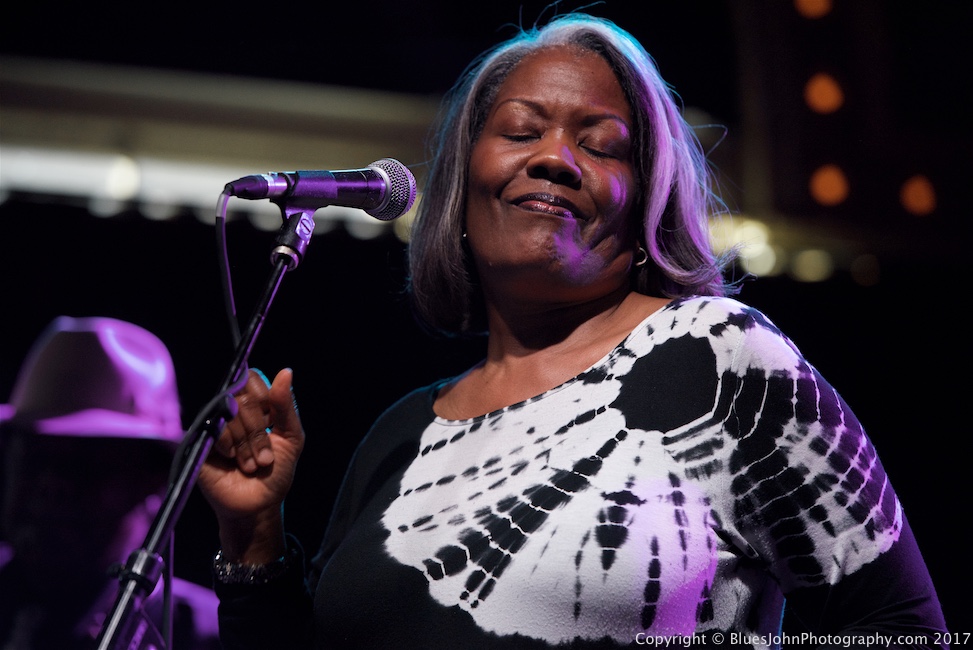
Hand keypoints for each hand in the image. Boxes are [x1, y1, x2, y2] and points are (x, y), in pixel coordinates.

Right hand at [198, 368, 304, 561]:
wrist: (258, 505)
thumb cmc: (276, 472)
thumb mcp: (291, 438)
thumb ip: (286, 406)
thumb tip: (286, 372)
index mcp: (254, 404)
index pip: (251, 378)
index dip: (264, 398)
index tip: (271, 423)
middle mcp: (231, 410)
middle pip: (242, 397)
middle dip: (257, 431)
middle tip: (265, 458)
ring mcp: (213, 423)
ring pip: (229, 413)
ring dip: (246, 443)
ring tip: (251, 464)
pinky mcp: (199, 439)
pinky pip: (214, 428)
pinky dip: (229, 445)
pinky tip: (232, 460)